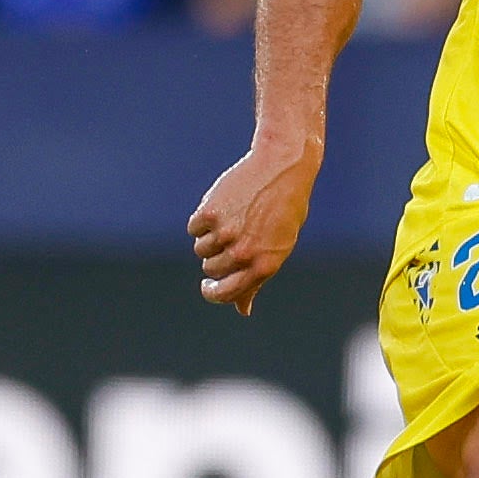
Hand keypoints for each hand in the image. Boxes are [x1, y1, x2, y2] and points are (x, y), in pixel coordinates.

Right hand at [190, 139, 319, 314]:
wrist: (283, 167)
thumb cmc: (284, 210)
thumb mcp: (279, 247)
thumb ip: (258, 278)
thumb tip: (243, 310)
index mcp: (264, 266)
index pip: (226, 294)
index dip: (213, 292)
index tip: (208, 286)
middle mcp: (243, 254)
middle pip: (211, 269)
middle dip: (217, 257)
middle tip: (234, 235)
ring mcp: (225, 235)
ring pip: (200, 249)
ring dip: (210, 237)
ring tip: (233, 218)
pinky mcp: (210, 214)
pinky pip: (194, 228)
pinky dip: (202, 221)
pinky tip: (223, 206)